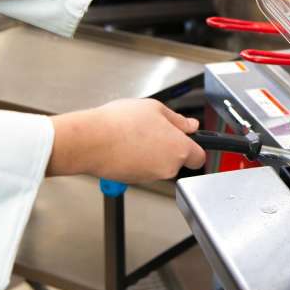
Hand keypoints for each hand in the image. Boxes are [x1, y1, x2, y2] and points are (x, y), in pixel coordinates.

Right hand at [46, 99, 204, 182]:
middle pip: (178, 159)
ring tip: (135, 134)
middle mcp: (168, 167)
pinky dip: (138, 159)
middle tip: (153, 128)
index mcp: (179, 149)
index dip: (195, 146)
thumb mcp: (155, 108)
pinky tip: (126, 144)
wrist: (90, 141)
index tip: (187, 138)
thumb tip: (191, 125)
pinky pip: (143, 169)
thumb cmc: (120, 123)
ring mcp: (151, 176)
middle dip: (169, 146)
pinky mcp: (134, 181)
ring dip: (152, 152)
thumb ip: (178, 120)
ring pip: (159, 164)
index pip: (200, 156)